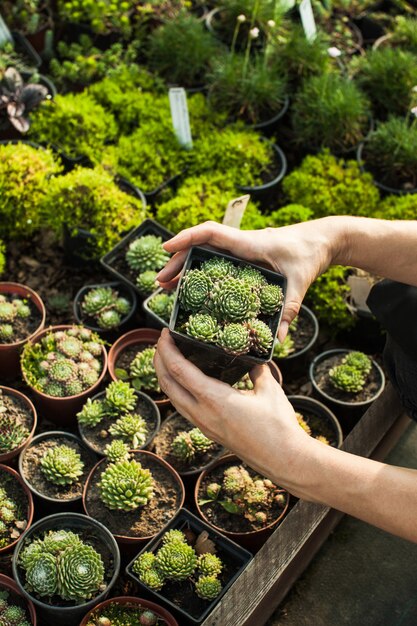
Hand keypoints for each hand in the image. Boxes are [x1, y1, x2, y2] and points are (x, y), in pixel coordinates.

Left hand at [154, 329, 313, 488]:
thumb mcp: (269, 389)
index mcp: (214, 399)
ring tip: (168, 357)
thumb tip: (252, 354)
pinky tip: (185, 382)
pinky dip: (176, 390)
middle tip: (163, 341)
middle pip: (167, 383)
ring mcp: (203, 424)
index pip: (179, 370)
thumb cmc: (277, 425)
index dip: (167, 349)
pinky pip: (182, 407)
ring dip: (165, 376)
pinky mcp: (207, 430)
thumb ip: (257, 369)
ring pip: (172, 397)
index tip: (165, 333)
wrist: (282, 459)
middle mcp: (202, 413)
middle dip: (159, 360)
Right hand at [157, 220, 335, 339]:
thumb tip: (277, 339)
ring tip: (168, 287)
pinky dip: (201, 271)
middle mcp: (240, 244)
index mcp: (249, 243)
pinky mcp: (243, 257)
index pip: (210, 233)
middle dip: (178, 261)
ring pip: (205, 253)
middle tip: (160, 283)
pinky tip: (193, 288)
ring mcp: (240, 250)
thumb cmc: (309, 254)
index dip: (186, 238)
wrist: (321, 240)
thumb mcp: (299, 283)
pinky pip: (215, 260)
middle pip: (200, 246)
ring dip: (186, 267)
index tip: (166, 249)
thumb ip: (288, 310)